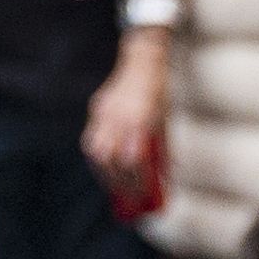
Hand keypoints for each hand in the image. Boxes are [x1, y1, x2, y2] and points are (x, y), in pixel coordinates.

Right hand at [83, 39, 172, 212]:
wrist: (143, 60)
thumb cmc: (160, 93)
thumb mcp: (165, 122)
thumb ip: (161, 150)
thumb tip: (163, 178)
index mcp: (139, 120)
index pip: (132, 161)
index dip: (136, 183)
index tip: (142, 198)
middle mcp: (117, 117)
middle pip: (108, 160)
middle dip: (117, 184)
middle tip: (127, 199)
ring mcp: (103, 112)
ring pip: (94, 151)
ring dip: (104, 172)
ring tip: (115, 186)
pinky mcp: (97, 108)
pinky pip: (93, 138)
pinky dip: (100, 156)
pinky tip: (109, 165)